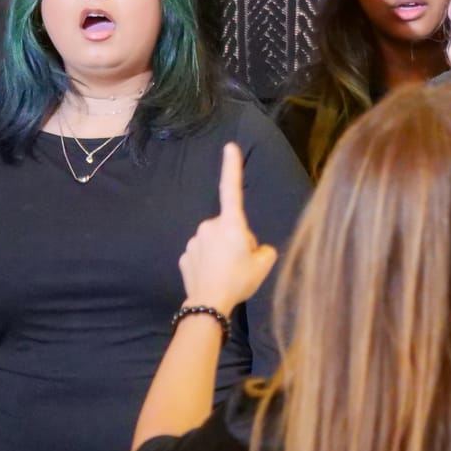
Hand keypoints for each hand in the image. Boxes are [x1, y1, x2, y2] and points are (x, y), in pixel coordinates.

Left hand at [179, 143, 278, 315]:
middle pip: (230, 227)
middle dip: (236, 240)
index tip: (229, 147)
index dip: (232, 167)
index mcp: (231, 223)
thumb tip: (257, 248)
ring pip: (215, 242)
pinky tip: (213, 277)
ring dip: (223, 252)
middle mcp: (210, 226)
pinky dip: (208, 264)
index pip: (231, 189)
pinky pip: (202, 255)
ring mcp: (195, 241)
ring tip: (227, 273)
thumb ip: (264, 250)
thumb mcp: (264, 265)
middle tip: (241, 263)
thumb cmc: (238, 280)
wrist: (208, 303)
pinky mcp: (185, 256)